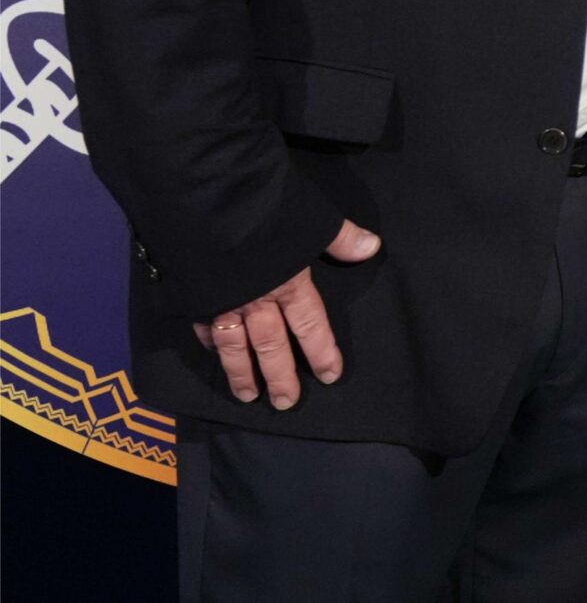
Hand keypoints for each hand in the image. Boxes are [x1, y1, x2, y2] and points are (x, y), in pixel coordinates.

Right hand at [193, 218, 379, 408]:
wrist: (206, 203)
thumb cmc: (263, 208)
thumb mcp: (310, 218)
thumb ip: (340, 238)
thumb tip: (373, 248)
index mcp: (288, 284)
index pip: (310, 325)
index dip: (321, 351)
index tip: (330, 375)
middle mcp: (256, 300)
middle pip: (271, 346)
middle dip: (280, 376)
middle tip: (287, 403)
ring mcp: (221, 301)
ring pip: (234, 347)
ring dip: (242, 373)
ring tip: (248, 396)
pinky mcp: (193, 296)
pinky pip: (202, 326)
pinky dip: (209, 342)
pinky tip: (213, 353)